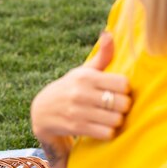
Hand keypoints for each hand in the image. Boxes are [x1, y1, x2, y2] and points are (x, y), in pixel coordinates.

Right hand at [31, 32, 131, 148]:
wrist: (42, 111)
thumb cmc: (70, 88)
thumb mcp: (82, 72)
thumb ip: (102, 56)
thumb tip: (109, 33)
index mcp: (85, 77)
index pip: (123, 83)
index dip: (124, 89)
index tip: (117, 91)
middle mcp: (81, 92)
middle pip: (122, 103)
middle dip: (122, 107)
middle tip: (115, 107)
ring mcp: (78, 111)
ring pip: (116, 119)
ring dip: (116, 121)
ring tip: (109, 117)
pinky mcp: (76, 127)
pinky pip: (106, 133)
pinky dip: (107, 132)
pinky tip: (101, 127)